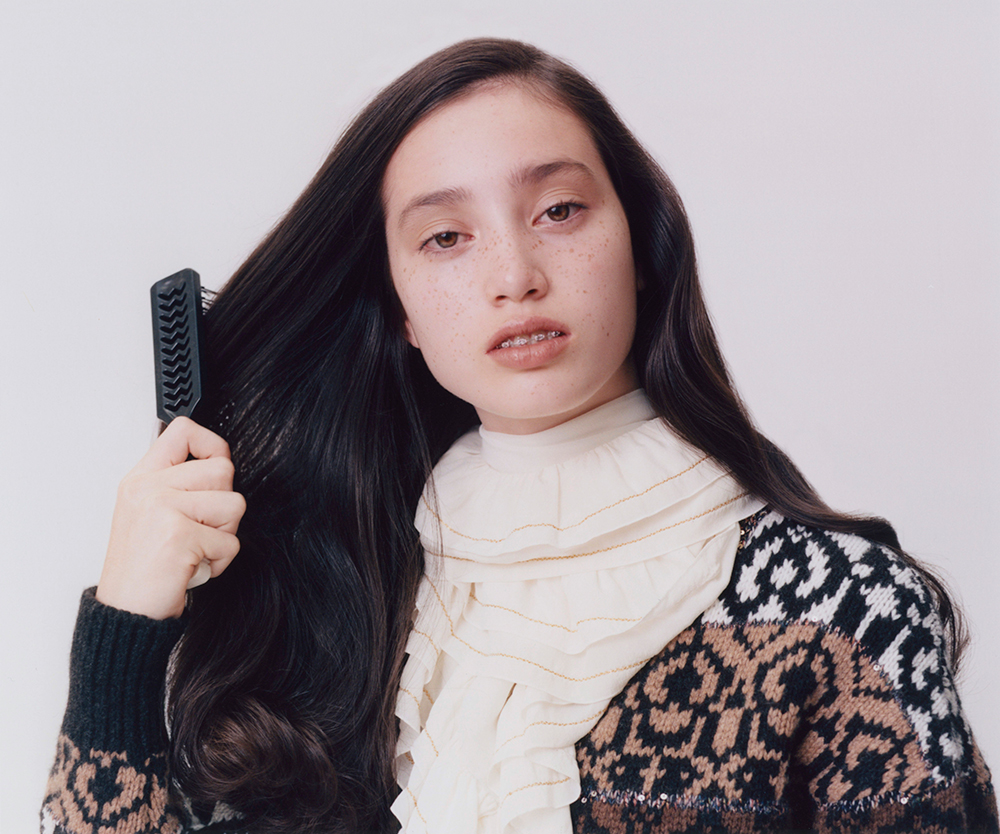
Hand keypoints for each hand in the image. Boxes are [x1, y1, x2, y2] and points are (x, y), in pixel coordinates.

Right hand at [96, 417, 246, 619]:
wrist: (126, 610)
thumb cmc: (141, 566)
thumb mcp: (146, 511)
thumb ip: (176, 483)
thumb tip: (217, 461)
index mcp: (142, 478)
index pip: (183, 430)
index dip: (212, 444)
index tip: (213, 466)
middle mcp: (149, 488)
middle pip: (223, 470)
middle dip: (224, 504)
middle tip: (201, 528)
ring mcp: (162, 509)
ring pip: (235, 505)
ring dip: (224, 534)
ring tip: (196, 548)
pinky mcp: (179, 536)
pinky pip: (230, 542)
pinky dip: (220, 561)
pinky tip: (193, 566)